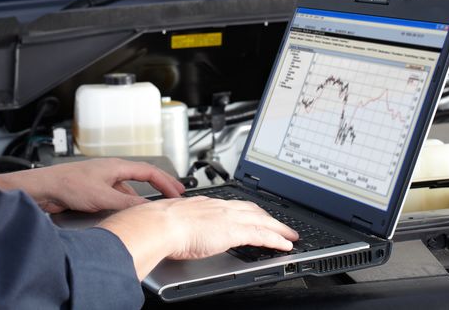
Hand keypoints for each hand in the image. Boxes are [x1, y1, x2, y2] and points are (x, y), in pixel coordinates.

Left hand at [0, 158, 184, 213]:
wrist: (44, 189)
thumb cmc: (68, 185)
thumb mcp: (102, 197)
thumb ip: (126, 202)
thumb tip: (146, 207)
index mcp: (117, 166)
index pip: (150, 171)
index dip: (166, 181)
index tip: (178, 192)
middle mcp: (112, 171)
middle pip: (142, 177)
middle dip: (160, 186)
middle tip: (174, 195)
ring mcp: (103, 180)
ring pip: (129, 188)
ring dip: (141, 197)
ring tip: (152, 208)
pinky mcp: (94, 190)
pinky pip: (117, 195)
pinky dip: (127, 203)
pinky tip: (126, 213)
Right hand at [98, 196, 298, 278]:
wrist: (160, 224)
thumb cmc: (159, 224)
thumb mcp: (174, 219)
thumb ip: (182, 223)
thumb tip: (177, 230)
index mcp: (205, 204)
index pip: (233, 205)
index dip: (248, 210)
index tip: (255, 214)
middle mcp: (219, 207)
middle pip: (252, 209)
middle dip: (268, 217)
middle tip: (280, 224)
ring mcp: (228, 218)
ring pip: (262, 220)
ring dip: (278, 228)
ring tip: (289, 235)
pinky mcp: (233, 231)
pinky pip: (262, 235)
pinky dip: (276, 239)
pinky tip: (285, 244)